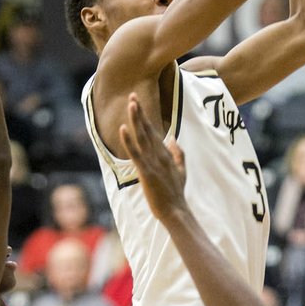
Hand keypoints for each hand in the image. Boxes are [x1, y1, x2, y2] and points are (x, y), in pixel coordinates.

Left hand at [119, 92, 187, 220]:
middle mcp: (160, 155)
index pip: (154, 131)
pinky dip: (129, 140)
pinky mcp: (147, 172)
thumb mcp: (181, 171)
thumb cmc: (176, 193)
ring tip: (131, 104)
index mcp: (166, 154)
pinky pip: (136, 153)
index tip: (138, 103)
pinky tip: (123, 128)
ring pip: (143, 137)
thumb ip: (178, 154)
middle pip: (148, 129)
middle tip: (132, 95)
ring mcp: (154, 163)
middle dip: (140, 112)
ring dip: (136, 119)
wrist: (176, 210)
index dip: (145, 117)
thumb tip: (172, 140)